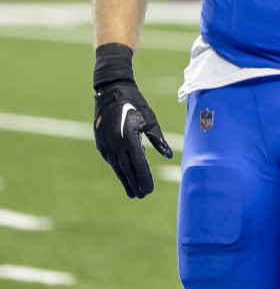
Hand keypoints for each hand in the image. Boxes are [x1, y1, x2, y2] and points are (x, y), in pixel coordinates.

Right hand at [93, 80, 172, 198]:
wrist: (111, 91)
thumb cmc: (135, 104)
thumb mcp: (150, 120)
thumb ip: (158, 140)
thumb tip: (169, 156)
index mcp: (129, 138)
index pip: (138, 164)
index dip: (144, 178)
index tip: (149, 191)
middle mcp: (116, 144)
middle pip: (126, 170)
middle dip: (135, 184)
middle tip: (142, 196)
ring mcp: (106, 144)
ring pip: (117, 167)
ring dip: (125, 180)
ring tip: (133, 193)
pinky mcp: (101, 143)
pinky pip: (111, 160)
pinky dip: (118, 169)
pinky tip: (124, 176)